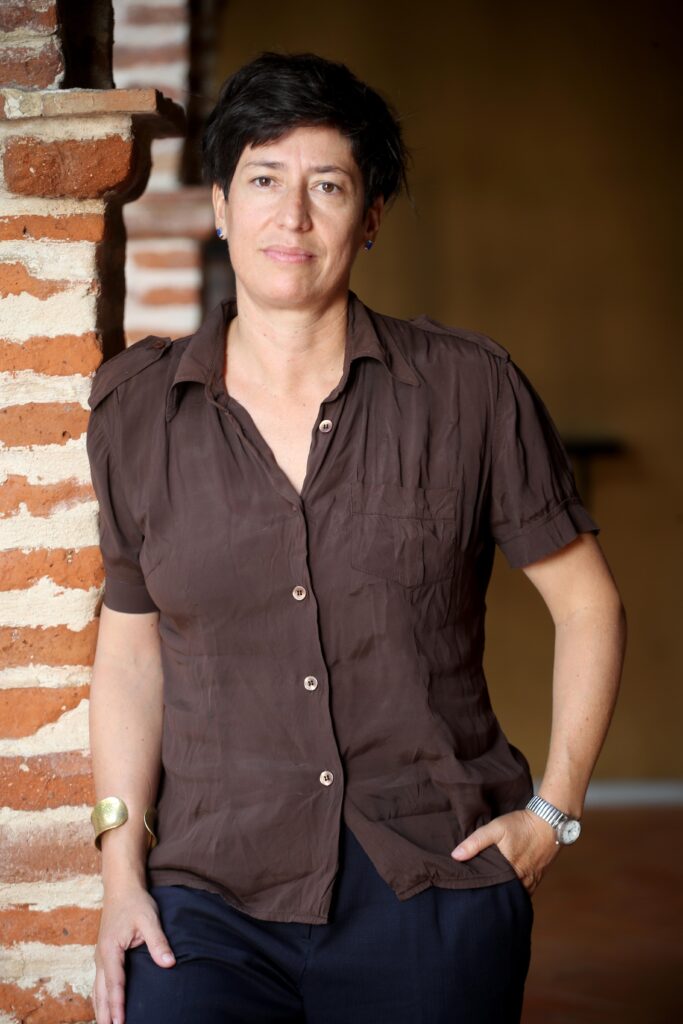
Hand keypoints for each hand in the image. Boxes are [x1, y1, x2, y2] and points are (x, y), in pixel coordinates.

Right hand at [93, 884, 174, 1023]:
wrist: (121, 888)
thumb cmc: (135, 903)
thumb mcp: (149, 919)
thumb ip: (158, 942)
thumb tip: (170, 964)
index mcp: (111, 950)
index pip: (115, 983)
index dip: (118, 1004)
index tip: (120, 1022)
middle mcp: (101, 957)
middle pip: (101, 992)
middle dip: (105, 1014)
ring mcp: (100, 957)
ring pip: (97, 990)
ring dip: (101, 1009)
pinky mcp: (103, 956)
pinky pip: (100, 983)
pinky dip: (101, 998)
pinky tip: (105, 1008)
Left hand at [450, 809, 560, 894]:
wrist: (549, 821)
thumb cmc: (521, 825)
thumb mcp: (495, 829)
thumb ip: (475, 842)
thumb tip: (455, 856)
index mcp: (510, 872)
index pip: (492, 892)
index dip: (481, 894)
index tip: (470, 893)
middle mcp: (523, 881)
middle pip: (505, 896)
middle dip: (493, 897)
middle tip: (479, 896)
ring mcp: (532, 881)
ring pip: (516, 895)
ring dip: (506, 895)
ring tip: (492, 893)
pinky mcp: (538, 877)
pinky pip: (526, 891)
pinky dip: (517, 891)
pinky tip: (508, 886)